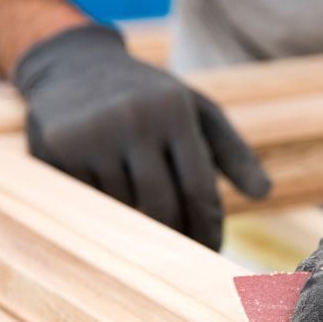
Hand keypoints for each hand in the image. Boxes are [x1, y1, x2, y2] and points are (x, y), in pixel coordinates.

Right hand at [13, 23, 269, 249]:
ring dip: (138, 223)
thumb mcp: (196, 111)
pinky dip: (104, 209)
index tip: (212, 253)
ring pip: (124, 210)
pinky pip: (90, 203)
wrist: (73, 64)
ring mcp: (93, 134)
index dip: (208, 230)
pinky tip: (107, 197)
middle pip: (162, 208)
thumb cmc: (150, 97)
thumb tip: (265, 193)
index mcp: (175, 111)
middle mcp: (134, 119)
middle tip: (183, 256)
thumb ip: (234, 152)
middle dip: (176, 239)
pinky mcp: (57, 149)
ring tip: (144, 218)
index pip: (199, 190)